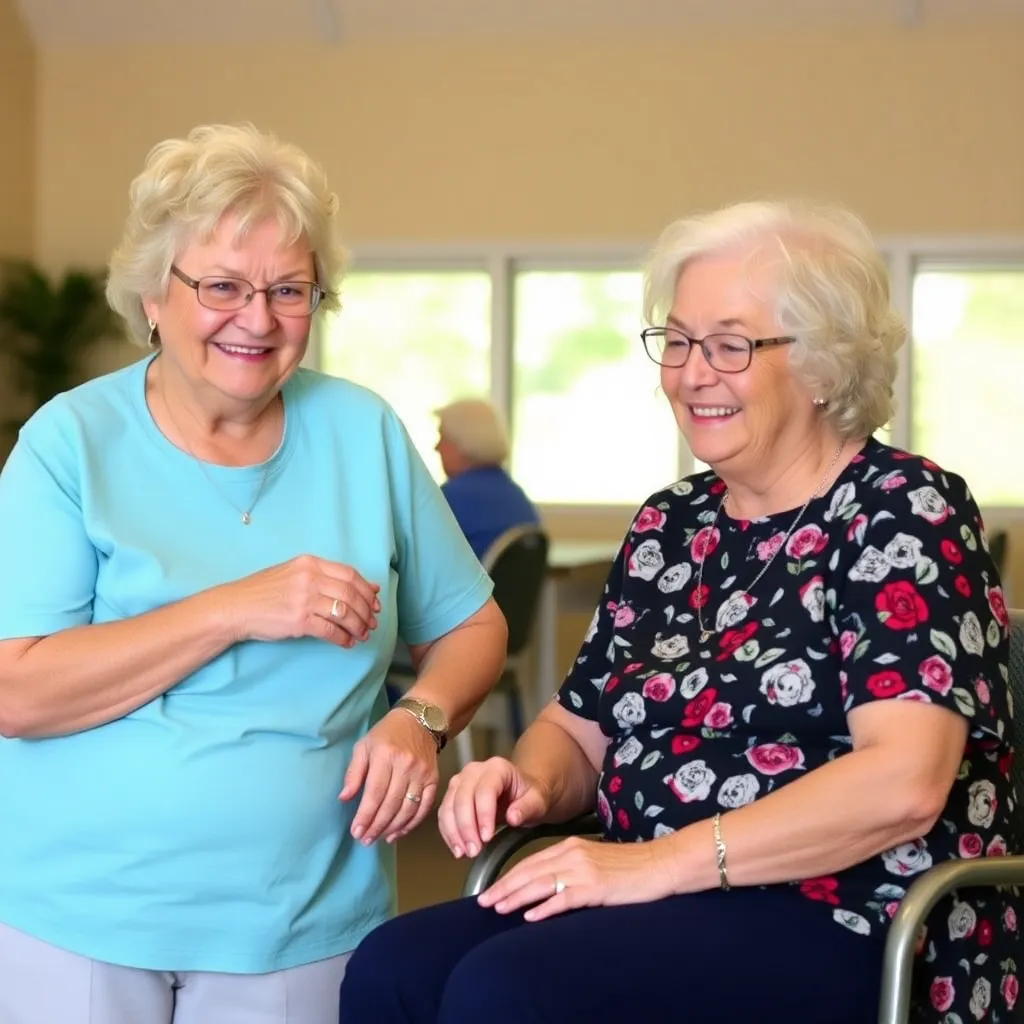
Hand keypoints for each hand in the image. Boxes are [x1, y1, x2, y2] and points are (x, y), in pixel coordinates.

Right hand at [221, 555, 379, 648]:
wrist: (236, 607)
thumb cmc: (264, 591)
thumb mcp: (293, 573)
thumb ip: (323, 577)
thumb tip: (360, 586)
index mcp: (310, 563)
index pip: (350, 574)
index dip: (367, 590)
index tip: (375, 601)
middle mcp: (310, 578)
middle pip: (351, 594)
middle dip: (367, 611)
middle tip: (372, 622)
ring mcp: (304, 599)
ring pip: (345, 613)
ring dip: (358, 626)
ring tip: (362, 634)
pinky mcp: (299, 621)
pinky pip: (331, 630)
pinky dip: (343, 638)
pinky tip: (346, 642)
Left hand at [339, 709, 439, 843]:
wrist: (420, 720)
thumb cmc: (386, 734)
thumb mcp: (363, 746)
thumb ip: (353, 773)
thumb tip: (344, 799)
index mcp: (386, 755)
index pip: (375, 792)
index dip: (365, 815)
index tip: (356, 832)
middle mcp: (406, 765)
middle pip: (391, 804)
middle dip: (377, 826)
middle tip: (365, 840)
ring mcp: (423, 773)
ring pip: (408, 808)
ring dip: (392, 828)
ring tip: (379, 838)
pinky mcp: (434, 779)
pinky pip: (424, 807)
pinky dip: (412, 823)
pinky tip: (399, 832)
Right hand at [437, 757, 551, 858]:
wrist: (521, 794)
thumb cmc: (529, 795)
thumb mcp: (537, 801)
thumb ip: (527, 808)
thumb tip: (513, 817)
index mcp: (497, 768)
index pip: (485, 790)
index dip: (484, 814)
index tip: (487, 837)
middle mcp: (475, 771)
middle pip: (463, 797)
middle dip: (466, 827)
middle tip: (474, 850)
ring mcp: (461, 781)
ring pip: (449, 806)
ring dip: (454, 832)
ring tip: (465, 852)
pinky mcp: (453, 795)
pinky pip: (444, 814)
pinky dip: (448, 833)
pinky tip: (457, 848)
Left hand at [477, 836, 673, 921]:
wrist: (660, 864)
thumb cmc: (630, 867)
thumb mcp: (595, 860)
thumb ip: (571, 868)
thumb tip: (547, 887)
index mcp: (570, 846)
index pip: (531, 861)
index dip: (508, 876)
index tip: (491, 890)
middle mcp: (573, 853)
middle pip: (530, 871)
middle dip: (504, 887)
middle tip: (484, 902)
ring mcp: (584, 869)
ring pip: (541, 883)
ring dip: (516, 896)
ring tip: (498, 908)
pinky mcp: (596, 886)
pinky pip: (564, 898)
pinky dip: (545, 907)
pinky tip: (530, 917)